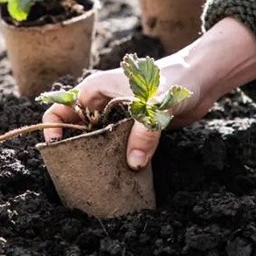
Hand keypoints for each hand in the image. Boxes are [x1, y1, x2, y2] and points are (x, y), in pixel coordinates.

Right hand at [42, 17, 255, 169]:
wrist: (203, 77)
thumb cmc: (176, 78)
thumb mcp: (157, 105)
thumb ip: (144, 133)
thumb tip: (133, 164)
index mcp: (96, 89)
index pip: (60, 108)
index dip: (52, 129)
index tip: (56, 149)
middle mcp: (102, 102)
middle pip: (76, 128)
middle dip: (73, 148)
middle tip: (77, 171)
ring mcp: (118, 115)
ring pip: (97, 139)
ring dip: (96, 156)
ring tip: (96, 178)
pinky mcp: (135, 127)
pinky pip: (117, 145)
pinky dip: (116, 158)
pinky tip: (119, 174)